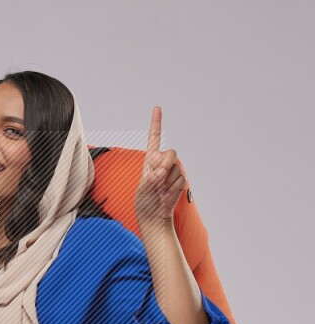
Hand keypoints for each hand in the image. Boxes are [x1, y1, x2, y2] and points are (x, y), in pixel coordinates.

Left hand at [134, 105, 186, 229]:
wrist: (154, 215)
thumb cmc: (144, 201)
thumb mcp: (142, 189)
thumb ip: (151, 178)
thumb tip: (162, 171)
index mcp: (149, 160)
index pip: (154, 138)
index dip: (156, 123)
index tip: (157, 108)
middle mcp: (162, 162)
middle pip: (170, 153)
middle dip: (165, 165)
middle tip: (157, 179)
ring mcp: (172, 171)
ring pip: (176, 167)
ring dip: (168, 180)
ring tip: (160, 189)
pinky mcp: (180, 180)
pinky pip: (181, 178)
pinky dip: (174, 187)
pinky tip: (167, 193)